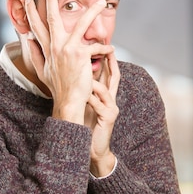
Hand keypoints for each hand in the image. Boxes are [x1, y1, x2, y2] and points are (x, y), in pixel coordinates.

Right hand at [24, 0, 113, 123]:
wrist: (68, 102)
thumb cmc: (58, 89)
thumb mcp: (43, 72)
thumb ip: (35, 54)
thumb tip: (27, 40)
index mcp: (47, 49)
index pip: (36, 27)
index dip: (30, 12)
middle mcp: (56, 46)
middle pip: (51, 17)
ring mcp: (68, 49)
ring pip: (81, 24)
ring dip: (93, 11)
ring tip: (102, 1)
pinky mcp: (80, 56)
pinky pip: (96, 47)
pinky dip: (104, 49)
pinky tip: (111, 50)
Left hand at [87, 53, 120, 176]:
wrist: (90, 148)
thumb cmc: (86, 126)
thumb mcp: (86, 105)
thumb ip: (86, 90)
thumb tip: (78, 73)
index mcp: (106, 96)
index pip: (110, 74)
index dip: (108, 60)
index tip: (103, 46)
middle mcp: (112, 100)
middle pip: (114, 76)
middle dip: (111, 62)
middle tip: (106, 49)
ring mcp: (112, 108)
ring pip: (103, 89)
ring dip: (92, 82)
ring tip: (83, 77)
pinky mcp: (109, 117)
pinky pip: (98, 103)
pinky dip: (89, 98)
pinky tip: (83, 97)